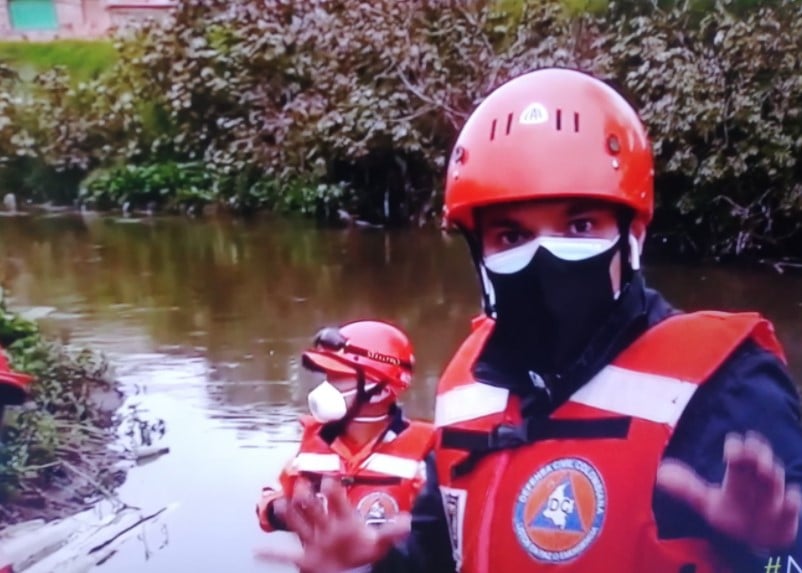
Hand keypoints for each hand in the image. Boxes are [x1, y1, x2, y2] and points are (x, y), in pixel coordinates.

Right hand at [254, 477, 410, 572]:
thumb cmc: (363, 556)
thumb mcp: (378, 544)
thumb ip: (390, 533)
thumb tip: (408, 523)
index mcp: (343, 519)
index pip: (337, 500)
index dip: (333, 490)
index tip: (329, 479)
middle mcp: (326, 526)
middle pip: (314, 508)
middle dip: (308, 497)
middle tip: (301, 483)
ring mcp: (314, 541)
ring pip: (299, 524)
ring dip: (291, 515)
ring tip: (282, 504)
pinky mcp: (305, 559)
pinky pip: (284, 555)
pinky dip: (270, 554)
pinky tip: (257, 550)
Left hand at [656, 431, 801, 549]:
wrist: (751, 541)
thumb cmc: (730, 514)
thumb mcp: (705, 502)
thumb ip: (686, 487)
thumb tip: (661, 473)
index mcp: (737, 474)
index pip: (739, 454)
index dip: (738, 448)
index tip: (732, 447)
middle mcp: (756, 480)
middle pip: (760, 460)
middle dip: (758, 453)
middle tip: (751, 450)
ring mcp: (773, 496)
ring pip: (775, 478)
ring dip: (771, 473)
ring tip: (764, 468)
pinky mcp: (786, 514)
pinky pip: (792, 503)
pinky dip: (791, 501)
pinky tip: (788, 498)